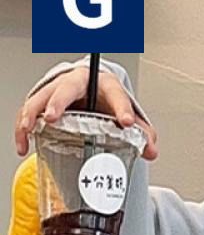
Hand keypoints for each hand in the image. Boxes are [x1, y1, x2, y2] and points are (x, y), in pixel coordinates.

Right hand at [14, 65, 157, 160]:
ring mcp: (58, 90)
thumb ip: (142, 133)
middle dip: (58, 102)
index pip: (115, 94)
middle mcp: (79, 83)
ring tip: (29, 129)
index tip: (127, 122)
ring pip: (40, 97)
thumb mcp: (126, 114)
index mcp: (105, 85)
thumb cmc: (107, 103)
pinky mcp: (43, 102)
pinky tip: (23, 144)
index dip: (122, 108)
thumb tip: (150, 150)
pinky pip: (28, 111)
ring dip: (32, 113)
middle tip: (53, 117)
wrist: (90, 92)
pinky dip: (23, 128)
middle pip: (66, 88)